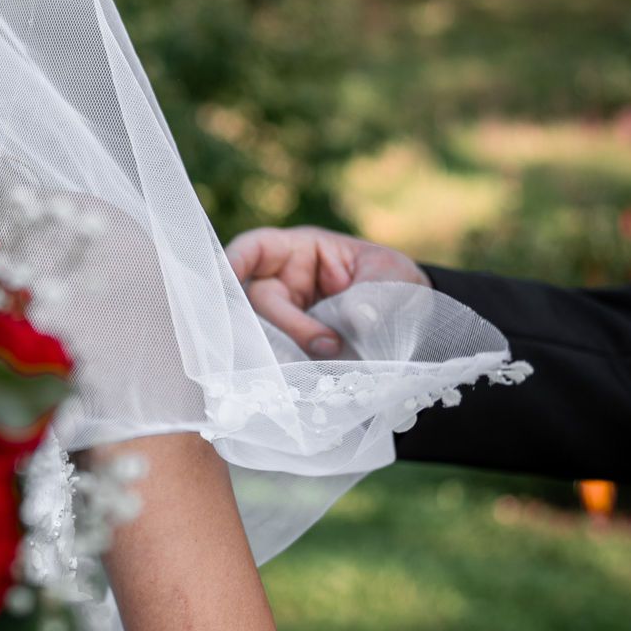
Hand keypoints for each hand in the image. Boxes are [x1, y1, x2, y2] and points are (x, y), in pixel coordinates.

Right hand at [223, 226, 429, 358]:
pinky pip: (278, 359)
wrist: (404, 319)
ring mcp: (281, 318)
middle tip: (329, 346)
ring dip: (289, 352)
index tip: (226, 277)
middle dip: (289, 324)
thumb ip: (375, 296)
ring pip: (262, 335)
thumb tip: (360, 319)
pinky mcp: (287, 350)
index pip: (255, 249)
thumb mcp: (392, 279)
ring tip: (330, 365)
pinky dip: (292, 371)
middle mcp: (280, 283)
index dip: (233, 260)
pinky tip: (311, 381)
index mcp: (299, 251)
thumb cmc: (392, 282)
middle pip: (257, 300)